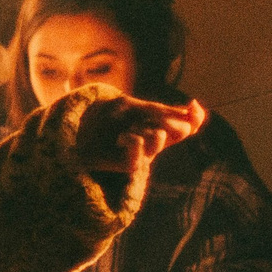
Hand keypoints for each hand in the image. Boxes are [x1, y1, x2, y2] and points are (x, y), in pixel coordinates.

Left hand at [74, 95, 206, 174]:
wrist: (75, 135)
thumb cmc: (106, 121)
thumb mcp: (135, 108)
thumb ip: (162, 110)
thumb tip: (195, 107)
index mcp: (160, 129)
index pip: (188, 125)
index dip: (195, 117)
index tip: (193, 104)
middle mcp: (157, 144)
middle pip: (176, 131)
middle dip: (164, 120)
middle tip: (147, 119)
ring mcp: (145, 156)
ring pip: (158, 138)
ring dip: (145, 128)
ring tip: (129, 129)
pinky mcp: (130, 166)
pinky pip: (140, 152)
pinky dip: (134, 141)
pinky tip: (124, 137)